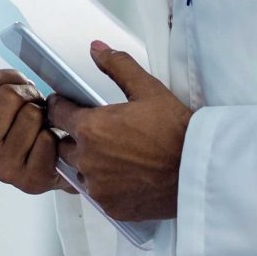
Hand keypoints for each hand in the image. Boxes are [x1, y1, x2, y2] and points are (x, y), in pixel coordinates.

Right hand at [0, 65, 60, 193]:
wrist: (51, 158)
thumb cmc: (18, 125)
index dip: (9, 79)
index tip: (15, 90)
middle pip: (8, 97)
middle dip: (27, 95)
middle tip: (32, 108)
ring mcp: (2, 169)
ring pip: (30, 116)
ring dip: (44, 115)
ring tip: (41, 126)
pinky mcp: (30, 181)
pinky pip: (46, 139)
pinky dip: (54, 136)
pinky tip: (50, 145)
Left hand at [45, 43, 193, 222]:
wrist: (200, 170)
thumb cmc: (177, 130)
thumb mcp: (148, 89)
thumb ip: (117, 66)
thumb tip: (96, 48)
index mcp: (91, 128)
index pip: (57, 113)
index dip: (62, 107)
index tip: (70, 106)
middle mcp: (88, 159)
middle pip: (63, 145)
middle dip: (75, 137)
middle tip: (99, 133)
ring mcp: (98, 186)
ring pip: (79, 172)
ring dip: (88, 163)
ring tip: (114, 155)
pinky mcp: (111, 206)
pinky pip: (97, 193)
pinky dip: (105, 185)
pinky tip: (124, 175)